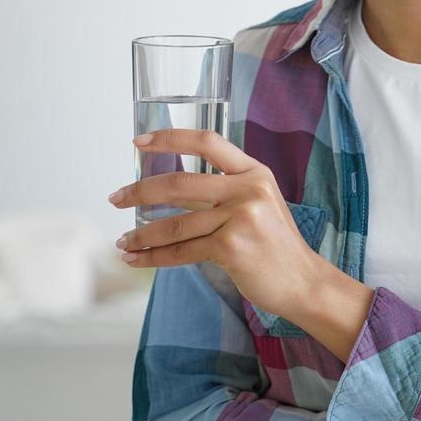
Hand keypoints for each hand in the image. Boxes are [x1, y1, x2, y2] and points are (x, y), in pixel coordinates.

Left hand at [108, 129, 314, 317]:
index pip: (208, 142)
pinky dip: (154, 257)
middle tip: (116, 198)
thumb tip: (170, 190)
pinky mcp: (231, 247)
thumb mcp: (259, 205)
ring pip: (175, 223)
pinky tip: (136, 258)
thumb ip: (225, 192)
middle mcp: (249, 189)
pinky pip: (181, 250)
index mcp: (255, 172)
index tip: (139, 142)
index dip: (170, 138)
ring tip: (123, 240)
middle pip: (181, 183)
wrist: (303, 282)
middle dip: (140, 191)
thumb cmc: (276, 246)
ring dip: (141, 234)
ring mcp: (240, 218)